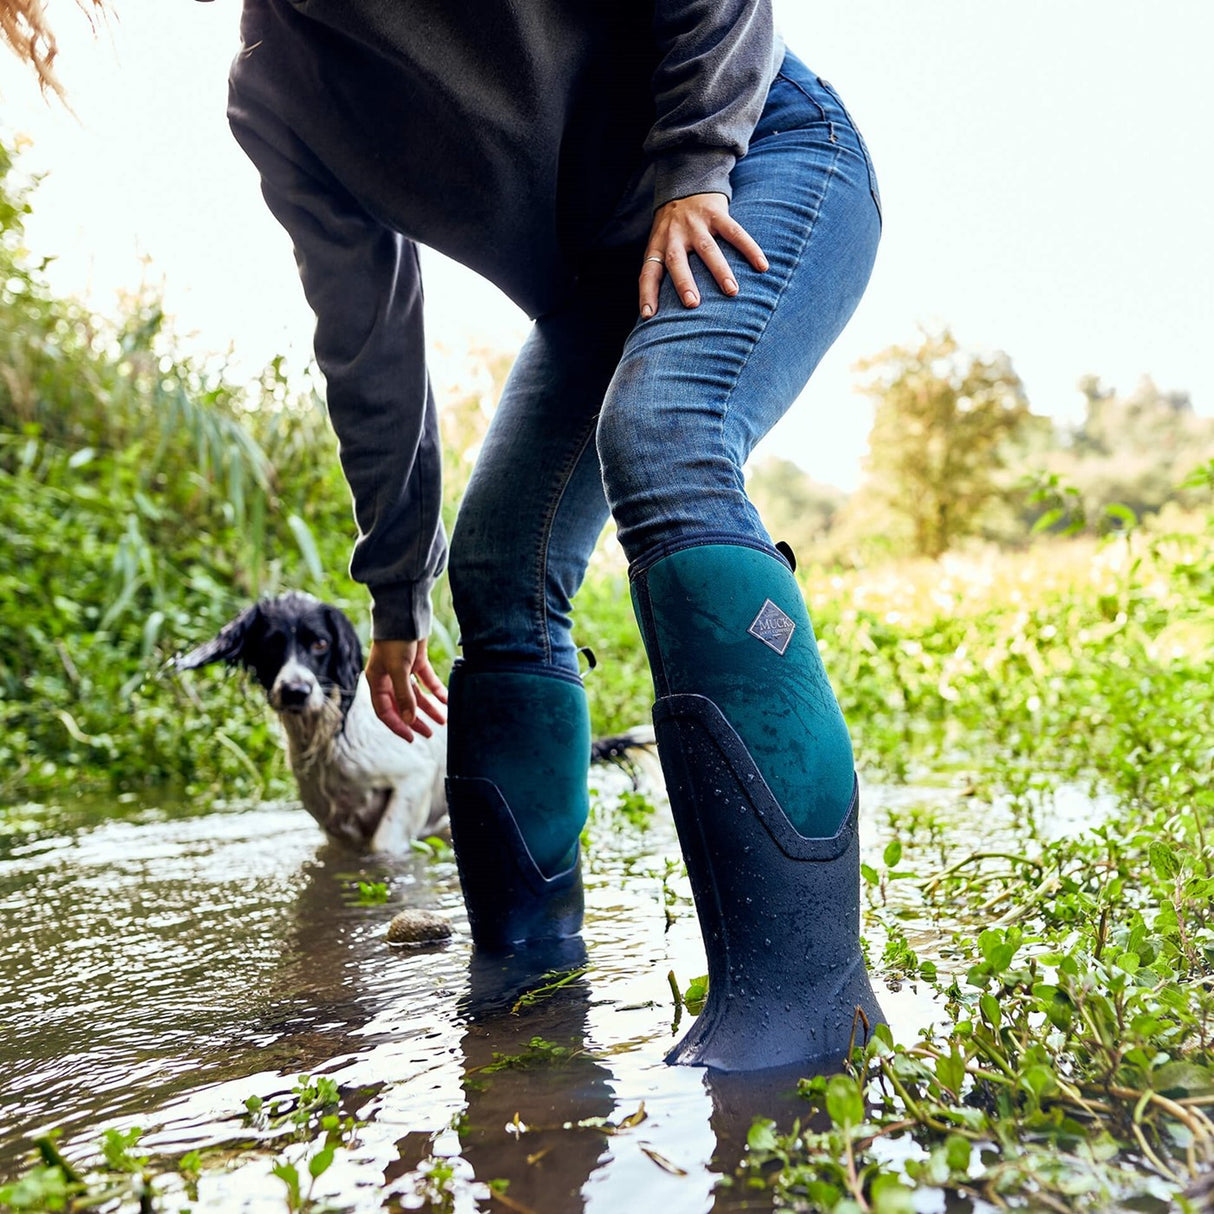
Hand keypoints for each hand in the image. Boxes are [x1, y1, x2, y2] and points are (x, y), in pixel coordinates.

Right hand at [366, 638, 447, 741]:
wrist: (405, 612)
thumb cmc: (396, 640)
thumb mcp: (399, 669)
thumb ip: (405, 695)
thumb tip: (410, 721)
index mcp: (376, 681)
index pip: (385, 711)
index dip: (397, 726)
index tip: (411, 738)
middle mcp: (388, 677)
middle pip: (402, 705)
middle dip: (416, 721)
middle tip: (429, 734)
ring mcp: (403, 669)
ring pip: (416, 695)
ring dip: (429, 708)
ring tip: (443, 720)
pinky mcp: (416, 660)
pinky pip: (427, 680)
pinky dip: (436, 690)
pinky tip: (446, 700)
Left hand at [639, 192, 767, 318]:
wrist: (686, 181)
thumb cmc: (674, 227)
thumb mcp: (660, 244)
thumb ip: (662, 269)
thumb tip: (658, 311)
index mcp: (658, 246)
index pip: (648, 272)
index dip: (646, 294)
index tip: (647, 316)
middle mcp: (675, 235)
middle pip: (677, 261)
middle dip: (684, 282)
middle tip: (692, 304)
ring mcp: (696, 224)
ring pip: (708, 249)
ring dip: (720, 271)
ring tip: (732, 291)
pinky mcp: (716, 213)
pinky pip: (734, 232)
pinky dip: (749, 249)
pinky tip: (762, 266)